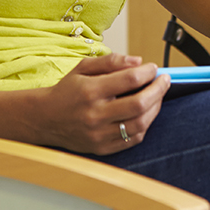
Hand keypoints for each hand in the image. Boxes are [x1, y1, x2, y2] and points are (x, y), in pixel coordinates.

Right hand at [38, 53, 169, 154]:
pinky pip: (132, 139)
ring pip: (140, 124)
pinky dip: (145, 125)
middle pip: (139, 104)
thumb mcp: (83, 68)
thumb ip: (111, 61)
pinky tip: (145, 114)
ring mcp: (99, 134)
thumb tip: (138, 61)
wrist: (45, 119)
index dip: (147, 72)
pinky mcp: (102, 148)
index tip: (153, 68)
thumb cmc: (67, 91)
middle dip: (158, 90)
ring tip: (157, 96)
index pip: (129, 79)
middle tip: (164, 80)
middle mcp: (95, 114)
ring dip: (155, 108)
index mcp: (90, 91)